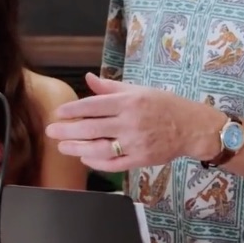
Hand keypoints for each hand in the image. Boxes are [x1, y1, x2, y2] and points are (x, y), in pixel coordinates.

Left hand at [44, 73, 221, 171]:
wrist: (192, 127)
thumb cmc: (165, 105)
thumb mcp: (139, 90)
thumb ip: (111, 87)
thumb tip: (88, 78)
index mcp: (130, 102)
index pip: (94, 105)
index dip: (73, 110)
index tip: (59, 113)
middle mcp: (131, 122)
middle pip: (92, 128)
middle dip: (67, 130)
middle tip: (51, 131)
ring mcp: (135, 143)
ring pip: (99, 148)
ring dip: (77, 148)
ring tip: (62, 146)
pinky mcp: (140, 159)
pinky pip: (113, 164)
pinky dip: (96, 163)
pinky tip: (85, 158)